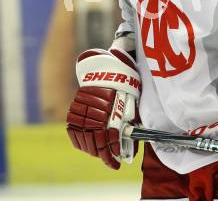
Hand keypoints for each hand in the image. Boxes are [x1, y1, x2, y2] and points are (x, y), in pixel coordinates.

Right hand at [66, 48, 140, 168]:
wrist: (104, 65)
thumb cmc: (123, 81)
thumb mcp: (130, 97)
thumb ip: (129, 117)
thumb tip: (133, 137)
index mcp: (108, 107)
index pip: (107, 139)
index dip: (112, 154)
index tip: (117, 163)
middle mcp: (92, 109)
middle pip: (95, 142)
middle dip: (104, 155)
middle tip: (111, 160)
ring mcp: (80, 110)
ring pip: (84, 139)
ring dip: (93, 150)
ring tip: (102, 154)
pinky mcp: (73, 109)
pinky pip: (73, 132)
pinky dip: (80, 142)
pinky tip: (88, 146)